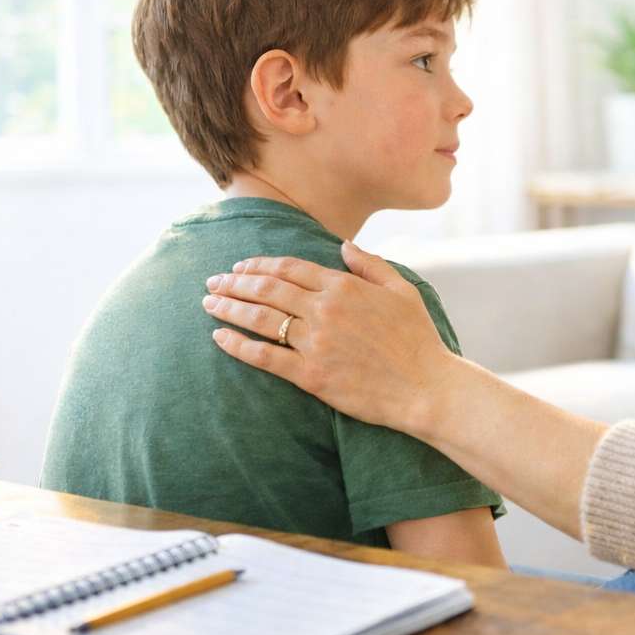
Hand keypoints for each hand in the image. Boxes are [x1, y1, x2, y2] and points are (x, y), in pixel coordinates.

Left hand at [202, 241, 453, 434]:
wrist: (426, 388)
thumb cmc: (418, 340)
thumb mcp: (402, 290)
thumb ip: (370, 265)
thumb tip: (342, 246)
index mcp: (344, 287)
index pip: (289, 268)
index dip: (259, 264)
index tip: (240, 266)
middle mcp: (325, 310)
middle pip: (267, 288)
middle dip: (234, 281)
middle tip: (212, 281)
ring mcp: (316, 342)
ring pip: (261, 318)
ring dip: (229, 307)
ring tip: (208, 303)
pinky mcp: (310, 375)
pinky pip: (265, 356)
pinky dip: (238, 345)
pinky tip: (219, 337)